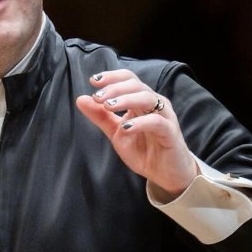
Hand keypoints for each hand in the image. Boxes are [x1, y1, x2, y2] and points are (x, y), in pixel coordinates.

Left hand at [75, 69, 197, 197]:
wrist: (165, 174)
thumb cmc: (144, 150)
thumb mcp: (116, 133)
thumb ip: (100, 117)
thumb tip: (80, 99)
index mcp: (140, 101)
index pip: (128, 79)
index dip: (111, 77)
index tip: (93, 81)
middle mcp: (154, 104)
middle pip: (135, 85)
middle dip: (114, 88)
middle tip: (97, 97)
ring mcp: (164, 116)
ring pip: (146, 98)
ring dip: (125, 100)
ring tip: (108, 106)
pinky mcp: (170, 132)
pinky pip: (156, 122)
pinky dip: (140, 122)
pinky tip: (125, 127)